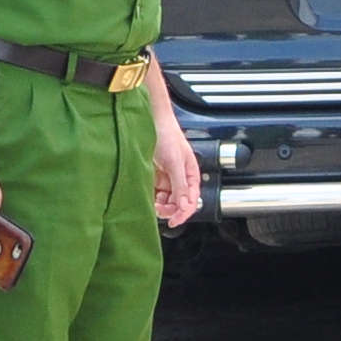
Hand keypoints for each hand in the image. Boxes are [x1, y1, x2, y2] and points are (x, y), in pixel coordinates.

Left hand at [150, 110, 201, 229]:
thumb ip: (181, 186)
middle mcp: (180, 177)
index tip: (174, 221)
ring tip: (153, 202)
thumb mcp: (175, 163)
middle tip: (159, 209)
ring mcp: (167, 177)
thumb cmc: (167, 134)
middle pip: (179, 202)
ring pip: (167, 200)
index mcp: (191, 174)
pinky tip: (148, 195)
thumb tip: (186, 205)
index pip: (192, 200)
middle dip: (170, 208)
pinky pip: (156, 192)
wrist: (150, 120)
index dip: (184, 212)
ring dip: (161, 204)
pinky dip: (152, 197)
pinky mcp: (155, 175)